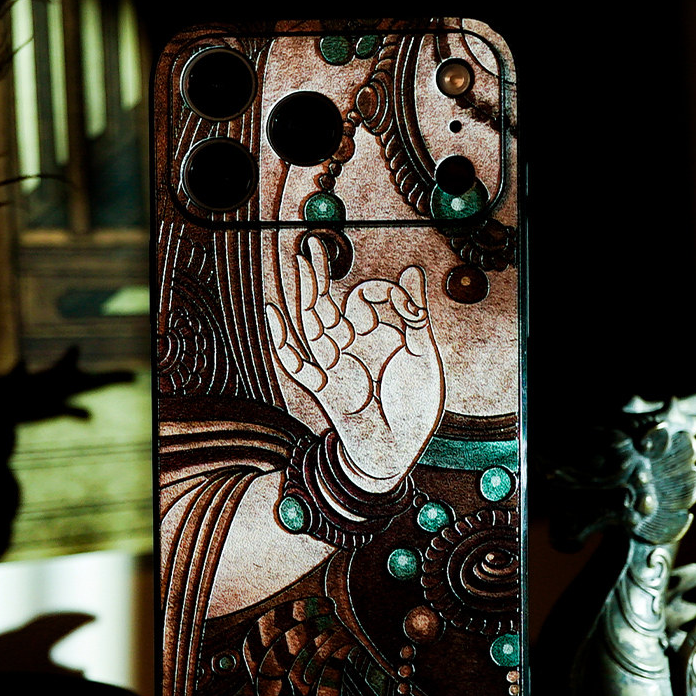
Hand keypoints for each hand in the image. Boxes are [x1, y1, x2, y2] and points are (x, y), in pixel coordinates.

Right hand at [266, 235, 444, 488]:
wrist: (402, 450)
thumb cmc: (414, 407)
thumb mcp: (423, 355)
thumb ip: (416, 314)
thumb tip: (412, 270)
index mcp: (374, 338)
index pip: (364, 300)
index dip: (382, 293)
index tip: (408, 304)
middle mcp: (350, 349)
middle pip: (326, 304)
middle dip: (319, 276)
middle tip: (314, 245)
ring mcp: (334, 367)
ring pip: (311, 325)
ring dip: (303, 296)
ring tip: (298, 265)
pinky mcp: (324, 387)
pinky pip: (297, 363)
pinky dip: (283, 342)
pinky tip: (273, 315)